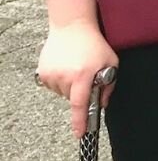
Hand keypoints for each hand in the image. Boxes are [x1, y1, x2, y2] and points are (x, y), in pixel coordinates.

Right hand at [37, 20, 118, 137]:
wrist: (72, 26)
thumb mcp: (111, 62)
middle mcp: (65, 77)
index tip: (80, 134)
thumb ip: (109, 85)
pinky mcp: (42, 72)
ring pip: (62, 93)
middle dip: (81, 92)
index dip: (80, 121)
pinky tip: (66, 66)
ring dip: (70, 86)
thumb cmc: (94, 43)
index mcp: (82, 75)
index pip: (80, 105)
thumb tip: (103, 104)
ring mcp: (51, 75)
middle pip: (72, 98)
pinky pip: (53, 86)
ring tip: (76, 67)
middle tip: (86, 75)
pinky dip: (60, 80)